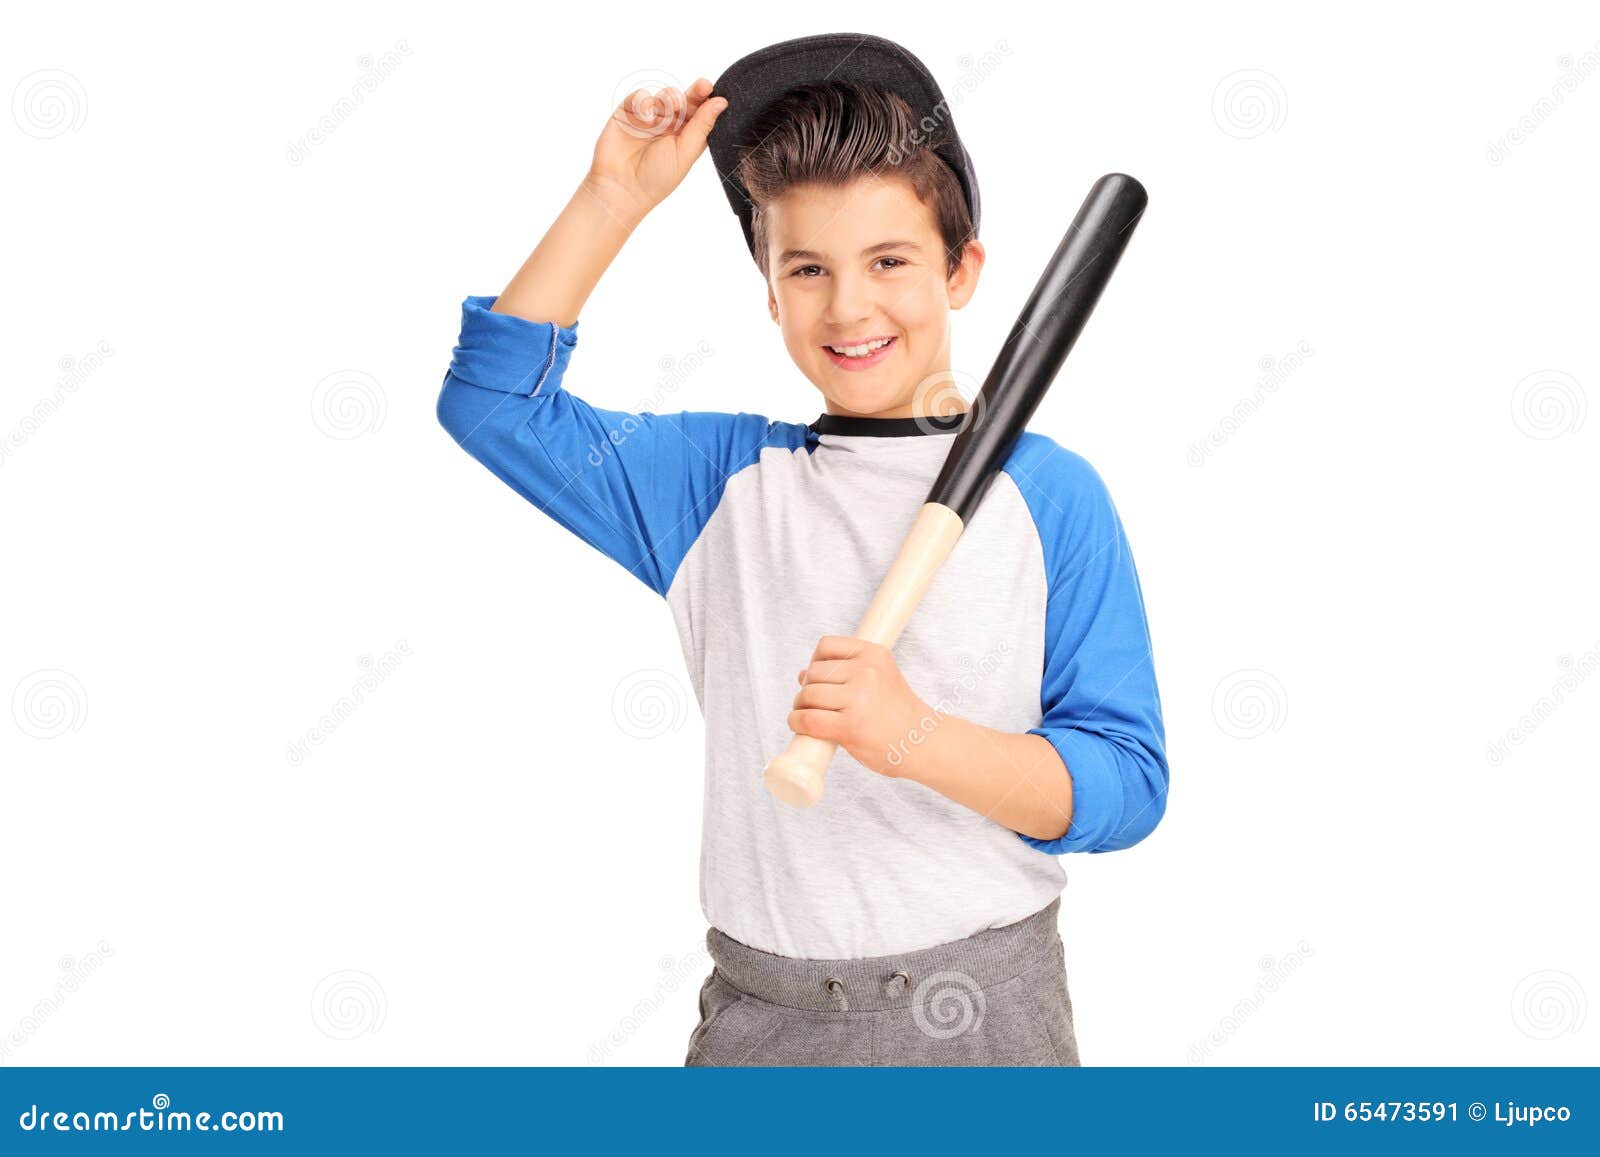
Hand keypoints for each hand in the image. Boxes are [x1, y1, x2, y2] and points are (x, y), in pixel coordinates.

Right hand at [586, 77, 728, 227]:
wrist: (620, 188)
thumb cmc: (656, 178)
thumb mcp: (685, 153)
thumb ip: (702, 126)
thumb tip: (722, 102)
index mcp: (685, 137)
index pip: (699, 113)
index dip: (706, 99)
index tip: (712, 89)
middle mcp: (667, 126)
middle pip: (684, 100)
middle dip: (694, 92)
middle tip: (703, 87)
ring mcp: (647, 118)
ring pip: (663, 95)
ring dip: (670, 97)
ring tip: (672, 106)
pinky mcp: (627, 113)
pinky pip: (639, 97)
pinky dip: (645, 102)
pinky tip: (647, 117)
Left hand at [788, 636, 933, 778]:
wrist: (922, 742)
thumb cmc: (897, 713)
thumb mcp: (881, 677)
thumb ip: (848, 671)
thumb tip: (802, 674)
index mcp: (874, 654)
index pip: (826, 645)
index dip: (815, 662)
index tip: (819, 679)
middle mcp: (867, 671)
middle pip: (814, 672)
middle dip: (807, 688)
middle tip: (814, 704)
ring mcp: (858, 698)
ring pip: (808, 695)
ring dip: (800, 706)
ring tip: (808, 715)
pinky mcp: (849, 726)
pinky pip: (808, 719)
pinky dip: (797, 722)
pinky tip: (800, 726)